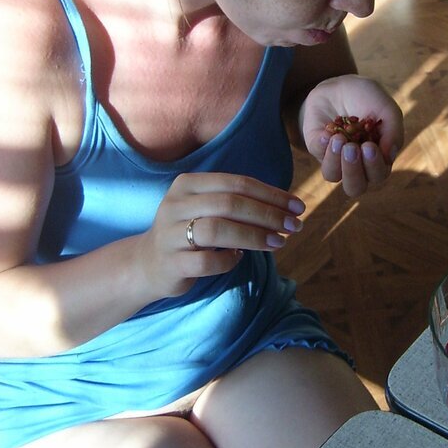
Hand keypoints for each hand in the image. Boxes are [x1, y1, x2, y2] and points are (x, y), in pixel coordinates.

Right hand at [139, 173, 305, 298]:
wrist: (149, 263)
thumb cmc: (190, 232)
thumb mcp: (208, 208)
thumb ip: (239, 203)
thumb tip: (287, 207)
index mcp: (188, 184)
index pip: (237, 183)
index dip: (271, 194)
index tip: (298, 206)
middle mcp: (175, 204)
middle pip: (230, 204)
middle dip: (268, 215)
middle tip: (295, 226)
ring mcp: (170, 234)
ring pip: (217, 230)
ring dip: (254, 236)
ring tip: (278, 243)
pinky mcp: (170, 263)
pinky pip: (206, 261)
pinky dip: (228, 261)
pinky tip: (238, 259)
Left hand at [301, 74, 403, 196]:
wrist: (342, 84)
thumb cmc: (369, 99)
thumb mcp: (386, 108)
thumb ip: (394, 131)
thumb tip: (390, 157)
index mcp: (378, 158)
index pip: (378, 175)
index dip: (374, 166)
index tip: (370, 146)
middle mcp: (356, 164)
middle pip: (356, 187)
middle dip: (354, 171)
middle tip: (353, 148)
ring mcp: (335, 157)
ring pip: (333, 176)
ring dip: (336, 161)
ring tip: (339, 138)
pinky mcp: (318, 147)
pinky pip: (318, 154)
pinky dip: (323, 144)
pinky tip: (328, 131)